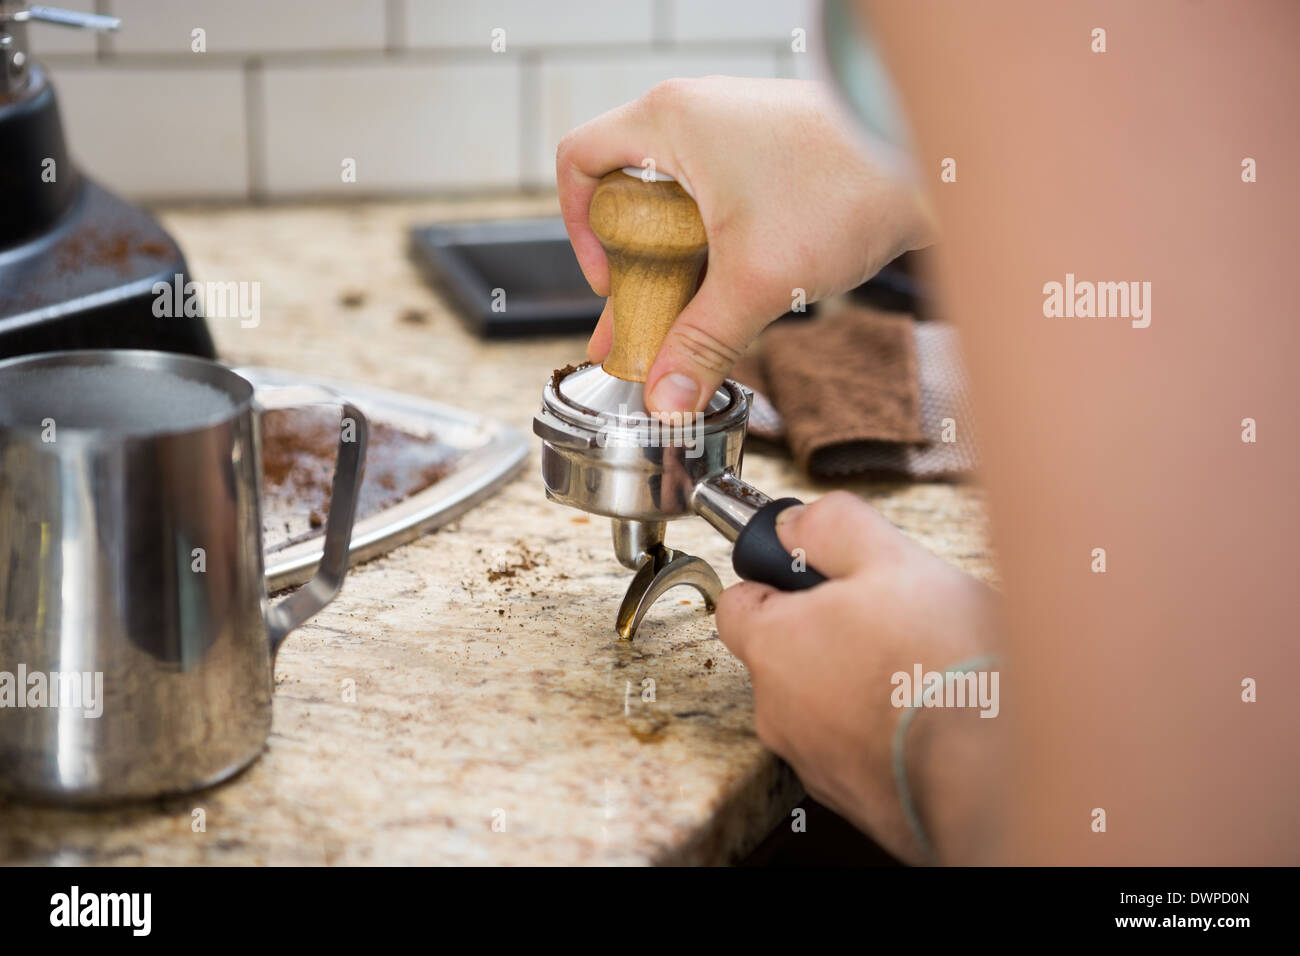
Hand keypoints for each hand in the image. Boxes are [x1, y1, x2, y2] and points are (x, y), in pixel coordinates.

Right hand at [556, 76, 934, 413]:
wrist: (937, 159)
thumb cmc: (849, 186)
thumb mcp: (757, 281)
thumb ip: (702, 346)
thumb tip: (665, 404)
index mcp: (670, 122)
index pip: (580, 162)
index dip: (579, 229)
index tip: (612, 283)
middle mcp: (697, 116)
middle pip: (628, 191)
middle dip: (633, 266)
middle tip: (643, 322)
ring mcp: (738, 132)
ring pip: (679, 204)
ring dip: (678, 265)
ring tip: (685, 324)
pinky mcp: (772, 155)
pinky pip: (720, 204)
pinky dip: (717, 250)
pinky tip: (732, 298)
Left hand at [715, 492, 1002, 862]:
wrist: (996, 774)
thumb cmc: (944, 668)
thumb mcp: (891, 559)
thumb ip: (830, 526)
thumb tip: (795, 524)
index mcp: (774, 648)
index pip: (738, 604)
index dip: (776, 581)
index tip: (818, 577)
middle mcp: (779, 714)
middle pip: (787, 656)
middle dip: (831, 634)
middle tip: (892, 622)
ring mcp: (816, 763)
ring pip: (825, 706)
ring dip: (861, 685)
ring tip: (922, 672)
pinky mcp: (858, 800)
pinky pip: (860, 751)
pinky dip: (886, 733)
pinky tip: (933, 718)